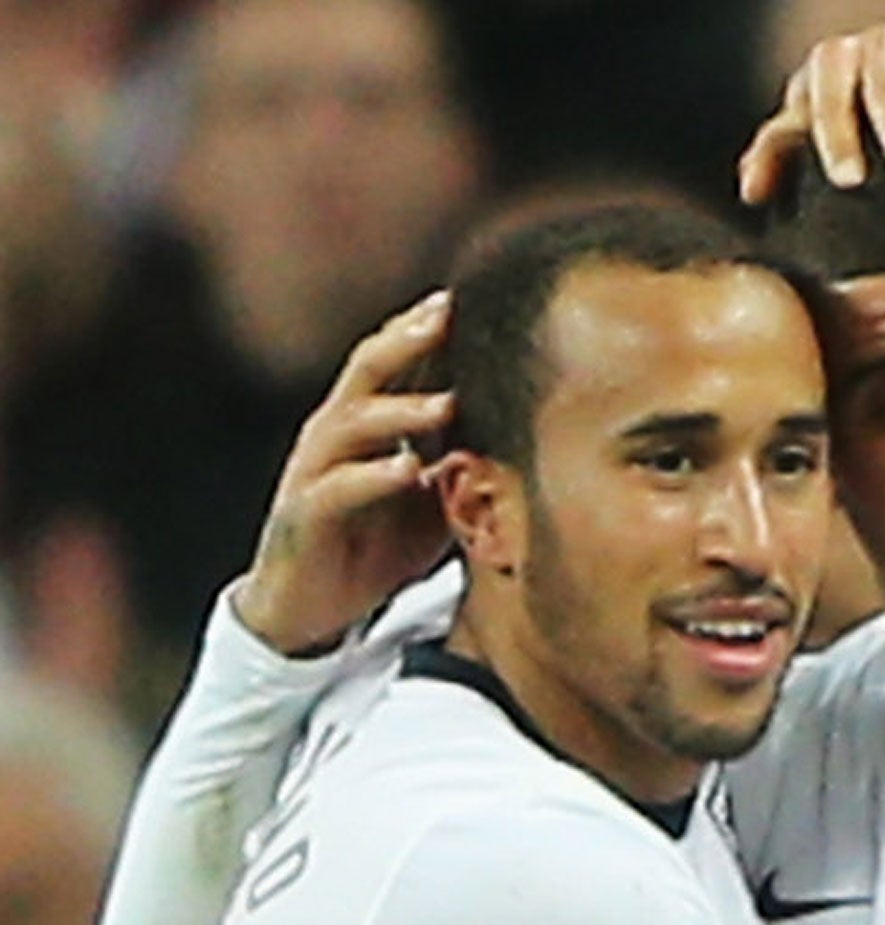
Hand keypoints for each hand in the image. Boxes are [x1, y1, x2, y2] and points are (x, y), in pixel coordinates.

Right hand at [232, 290, 456, 656]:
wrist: (313, 607)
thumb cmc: (378, 544)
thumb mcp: (431, 497)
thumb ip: (461, 458)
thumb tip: (522, 430)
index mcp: (366, 422)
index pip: (395, 360)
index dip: (427, 328)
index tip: (474, 299)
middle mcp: (334, 435)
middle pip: (367, 371)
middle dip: (407, 341)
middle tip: (450, 316)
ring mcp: (315, 472)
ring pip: (351, 424)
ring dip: (400, 411)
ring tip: (447, 404)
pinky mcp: (305, 517)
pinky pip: (336, 489)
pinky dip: (373, 478)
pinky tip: (408, 470)